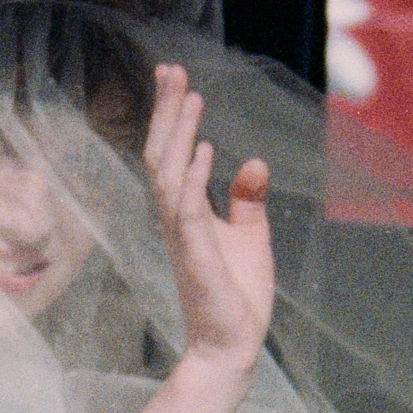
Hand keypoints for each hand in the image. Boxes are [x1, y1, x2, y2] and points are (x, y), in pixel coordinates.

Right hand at [141, 61, 275, 377]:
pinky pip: (187, 209)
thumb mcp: (249, 236)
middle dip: (167, 111)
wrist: (231, 343)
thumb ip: (246, 199)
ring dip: (180, 134)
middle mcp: (175, 218)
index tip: (176, 78)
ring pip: (168, 174)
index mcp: (186, 211)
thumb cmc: (236, 294)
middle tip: (172, 69)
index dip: (172, 116)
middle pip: (161, 153)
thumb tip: (251, 162)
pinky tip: (205, 150)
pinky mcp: (195, 254)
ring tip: (191, 97)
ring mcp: (182, 235)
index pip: (171, 154)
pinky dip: (193, 178)